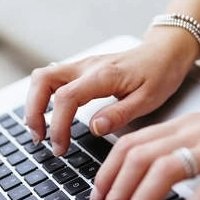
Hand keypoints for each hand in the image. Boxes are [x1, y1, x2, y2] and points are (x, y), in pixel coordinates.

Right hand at [24, 28, 199, 155]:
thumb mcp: (149, 99)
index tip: (60, 147)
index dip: (58, 126)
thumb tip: (94, 128)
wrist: (165, 51)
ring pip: (42, 79)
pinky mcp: (80, 71)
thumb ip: (120, 114)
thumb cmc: (160, 73)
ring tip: (39, 131)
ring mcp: (81, 67)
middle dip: (33, 111)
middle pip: (42, 81)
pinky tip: (48, 118)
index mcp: (102, 75)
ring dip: (34, 105)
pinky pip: (51, 81)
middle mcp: (86, 67)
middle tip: (38, 138)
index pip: (66, 98)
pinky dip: (43, 100)